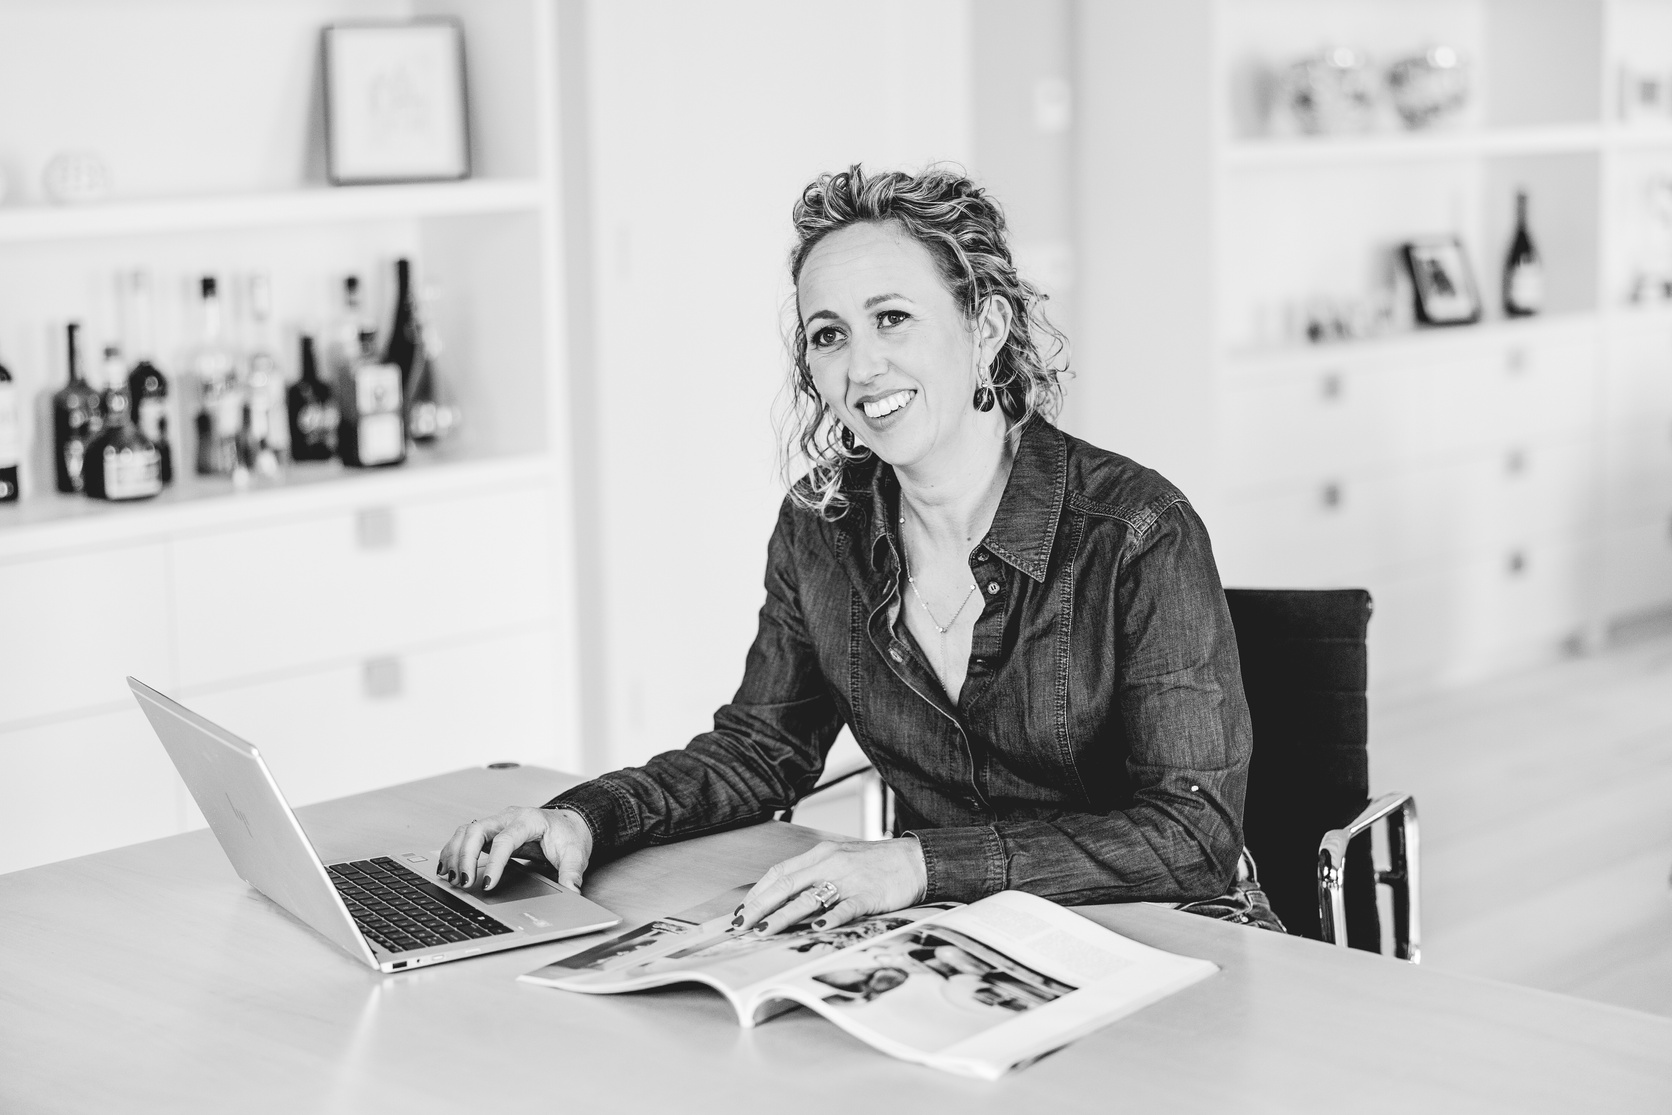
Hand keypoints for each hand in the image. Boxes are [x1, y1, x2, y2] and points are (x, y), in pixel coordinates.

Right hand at [435, 807, 593, 892]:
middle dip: (465, 856)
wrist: (569, 822)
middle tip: (463, 882)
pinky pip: (465, 836)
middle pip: (477, 830)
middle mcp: (509, 817)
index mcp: (529, 820)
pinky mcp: (490, 831)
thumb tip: (571, 892)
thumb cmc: (569, 835)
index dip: (494, 862)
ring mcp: (497, 822)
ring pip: (466, 831)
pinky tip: (448, 867)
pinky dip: (454, 850)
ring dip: (455, 853)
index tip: (488, 884)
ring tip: (452, 878)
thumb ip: (572, 873)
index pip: (505, 839)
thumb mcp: (576, 854)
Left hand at [735, 837, 927, 935]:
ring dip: (783, 916)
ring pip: (809, 899)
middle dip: (760, 906)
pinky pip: (845, 908)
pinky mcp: (868, 895)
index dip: (758, 893)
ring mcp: (849, 879)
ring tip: (765, 930)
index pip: (780, 873)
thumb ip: (814, 876)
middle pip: (786, 885)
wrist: (914, 860)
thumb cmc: (876, 864)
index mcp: (820, 854)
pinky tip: (816, 930)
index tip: (742, 910)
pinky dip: (829, 919)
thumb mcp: (840, 860)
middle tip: (742, 925)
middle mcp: (830, 863)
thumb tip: (785, 899)